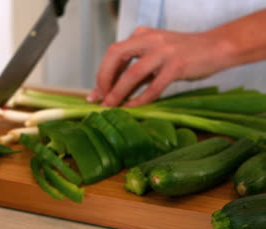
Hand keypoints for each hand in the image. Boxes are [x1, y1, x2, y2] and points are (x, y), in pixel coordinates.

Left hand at [87, 26, 229, 106]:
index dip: (102, 73)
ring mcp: (164, 51)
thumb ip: (133, 72)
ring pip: (133, 72)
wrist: (217, 47)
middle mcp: (150, 39)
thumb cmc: (183, 55)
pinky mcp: (177, 65)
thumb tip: (107, 93)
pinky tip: (134, 108)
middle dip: (104, 79)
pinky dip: (141, 99)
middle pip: (116, 55)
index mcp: (142, 35)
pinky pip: (154, 86)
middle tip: (101, 98)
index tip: (97, 92)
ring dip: (119, 92)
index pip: (113, 52)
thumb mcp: (155, 57)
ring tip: (111, 106)